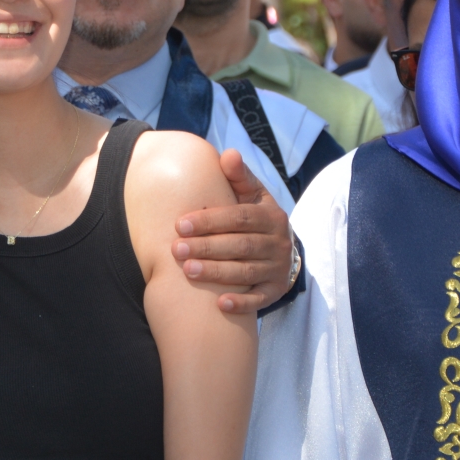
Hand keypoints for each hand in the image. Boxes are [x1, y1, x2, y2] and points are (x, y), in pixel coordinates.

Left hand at [171, 148, 292, 313]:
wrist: (283, 249)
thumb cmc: (256, 218)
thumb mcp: (252, 195)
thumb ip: (238, 177)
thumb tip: (228, 154)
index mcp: (270, 216)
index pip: (239, 217)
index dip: (210, 221)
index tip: (180, 224)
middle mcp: (278, 242)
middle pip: (240, 245)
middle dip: (206, 247)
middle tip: (176, 250)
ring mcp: (277, 268)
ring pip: (246, 272)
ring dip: (216, 272)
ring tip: (187, 271)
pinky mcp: (276, 291)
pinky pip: (259, 299)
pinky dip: (242, 303)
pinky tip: (220, 305)